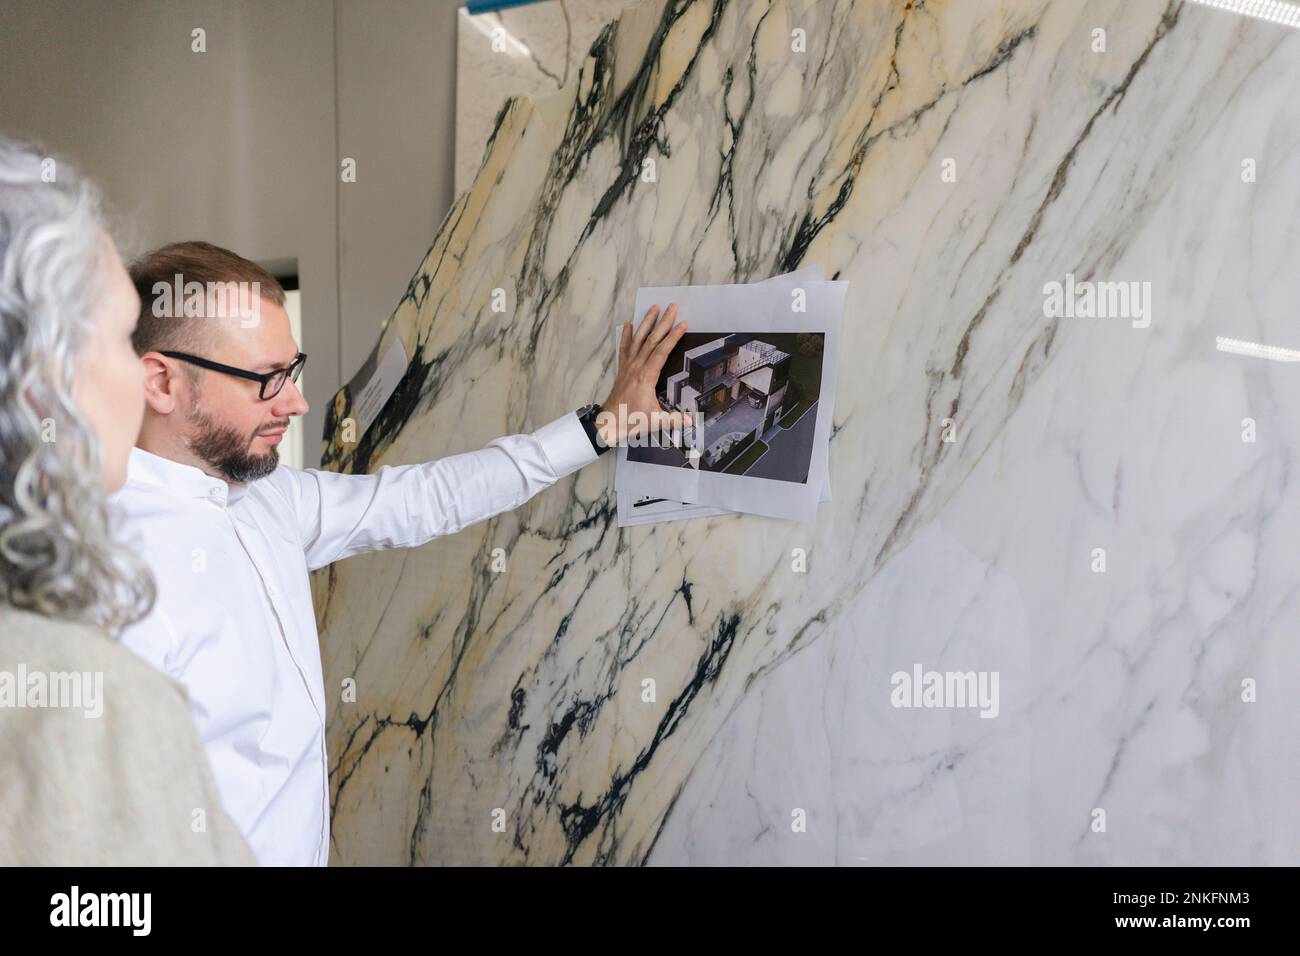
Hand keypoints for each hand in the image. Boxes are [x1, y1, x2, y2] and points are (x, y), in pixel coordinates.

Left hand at [597, 303, 692, 445]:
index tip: (682, 324)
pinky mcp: (622, 370)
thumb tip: (692, 422)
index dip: (672, 337)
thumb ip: (675, 420)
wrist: (609, 423)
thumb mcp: (656, 422)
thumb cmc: (632, 421)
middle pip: (651, 340)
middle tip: (672, 307)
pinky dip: (627, 335)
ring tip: (654, 307)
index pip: (661, 352)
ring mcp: (628, 367)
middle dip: (663, 322)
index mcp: (646, 377)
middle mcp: (636, 368)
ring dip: (646, 323)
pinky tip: (629, 324)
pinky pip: (625, 348)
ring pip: (638, 340)